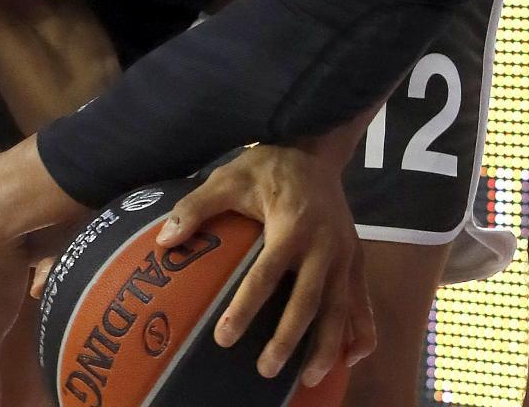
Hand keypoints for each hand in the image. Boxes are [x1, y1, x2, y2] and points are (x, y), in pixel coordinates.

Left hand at [154, 144, 375, 386]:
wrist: (315, 150)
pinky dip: (362, 332)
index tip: (224, 338)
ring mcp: (346, 254)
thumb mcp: (228, 178)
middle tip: (265, 369)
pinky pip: (364, 301)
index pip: (266, 275)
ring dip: (326, 346)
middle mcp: (324, 245)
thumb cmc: (267, 167)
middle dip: (288, 339)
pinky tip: (350, 359)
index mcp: (292, 225)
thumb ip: (196, 207)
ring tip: (308, 378)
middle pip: (308, 301)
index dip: (245, 308)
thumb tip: (164, 241)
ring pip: (340, 309)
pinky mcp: (358, 259)